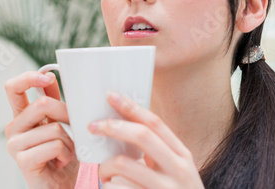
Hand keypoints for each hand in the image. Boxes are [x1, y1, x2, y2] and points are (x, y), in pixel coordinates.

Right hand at [5, 71, 79, 188]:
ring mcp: (15, 145)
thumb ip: (52, 101)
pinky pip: (55, 145)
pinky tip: (61, 162)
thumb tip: (50, 74)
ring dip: (70, 141)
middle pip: (42, 104)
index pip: (13, 88)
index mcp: (20, 116)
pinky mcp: (23, 161)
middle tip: (74, 128)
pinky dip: (66, 153)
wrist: (61, 186)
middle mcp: (13, 128)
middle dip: (66, 114)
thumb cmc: (60, 155)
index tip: (48, 77)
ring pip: (54, 127)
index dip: (29, 77)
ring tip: (66, 152)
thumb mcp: (59, 124)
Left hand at [89, 92, 203, 188]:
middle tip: (93, 127)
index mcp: (181, 156)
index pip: (155, 123)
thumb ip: (155, 152)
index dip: (131, 107)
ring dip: (105, 167)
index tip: (110, 96)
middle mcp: (179, 170)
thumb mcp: (172, 171)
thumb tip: (121, 125)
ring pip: (124, 164)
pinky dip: (109, 187)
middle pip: (142, 136)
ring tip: (104, 174)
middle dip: (113, 127)